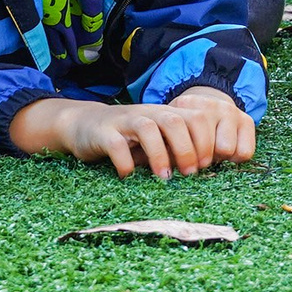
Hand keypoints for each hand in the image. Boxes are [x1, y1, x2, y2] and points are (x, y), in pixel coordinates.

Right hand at [12, 88, 256, 178]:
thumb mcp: (155, 142)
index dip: (207, 140)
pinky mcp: (102, 132)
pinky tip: (128, 175)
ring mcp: (123, 121)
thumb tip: (207, 171)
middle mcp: (146, 113)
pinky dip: (124, 161)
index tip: (208, 166)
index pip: (196, 118)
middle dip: (187, 148)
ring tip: (164, 177)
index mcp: (164, 115)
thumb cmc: (127, 139)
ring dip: (160, 154)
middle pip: (175, 120)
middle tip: (190, 173)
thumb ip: (176, 150)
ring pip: (147, 127)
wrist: (83, 124)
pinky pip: (115, 144)